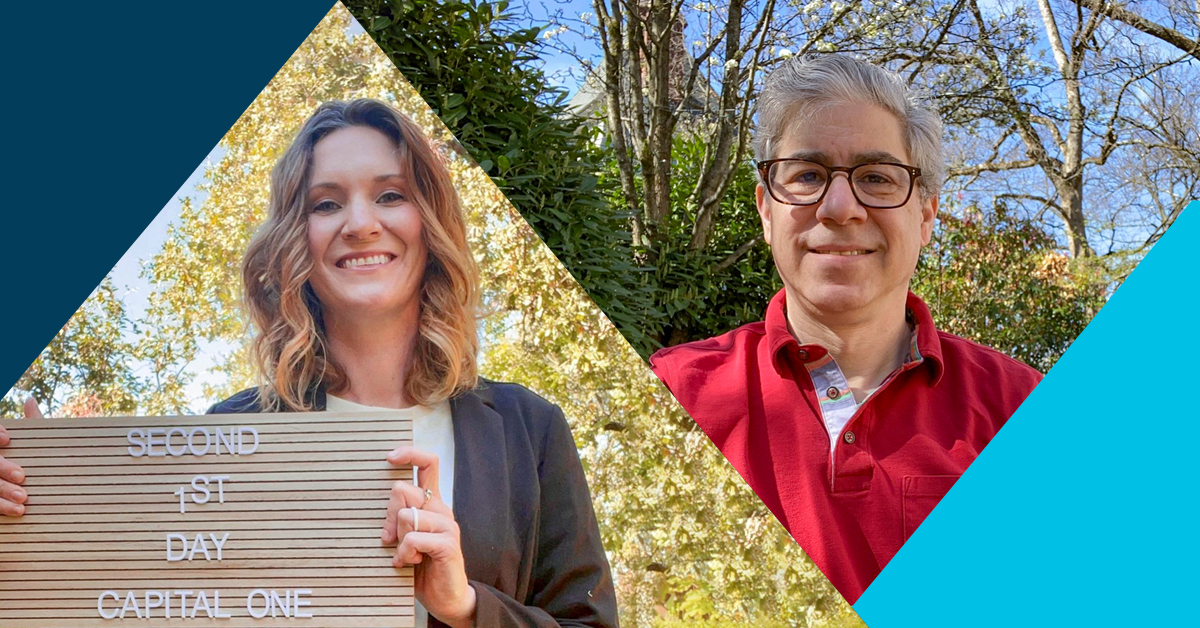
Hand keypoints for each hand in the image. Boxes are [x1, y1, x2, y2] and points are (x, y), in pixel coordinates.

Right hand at [1, 398, 41, 516]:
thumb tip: (30, 399)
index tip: (7, 438)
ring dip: (2, 493)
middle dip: (1, 468)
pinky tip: (17, 511)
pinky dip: (2, 507)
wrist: (46, 495)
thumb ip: (32, 423)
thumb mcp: (39, 443)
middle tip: (22, 476)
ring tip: (23, 500)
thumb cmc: (43, 461)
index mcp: (1, 449)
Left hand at [383, 446, 475, 627]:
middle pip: (403, 490)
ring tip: (406, 555)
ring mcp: (447, 526)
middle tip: (391, 539)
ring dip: (398, 540)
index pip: (428, 464)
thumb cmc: (423, 566)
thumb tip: (388, 505)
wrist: (447, 597)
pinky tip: (409, 563)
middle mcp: (442, 509)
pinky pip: (413, 539)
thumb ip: (400, 518)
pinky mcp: (448, 544)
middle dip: (388, 515)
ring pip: (406, 516)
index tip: (390, 456)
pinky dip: (404, 554)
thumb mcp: (407, 537)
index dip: (410, 454)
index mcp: (433, 503)